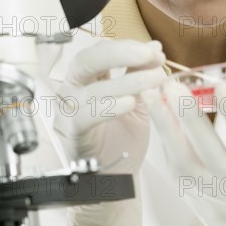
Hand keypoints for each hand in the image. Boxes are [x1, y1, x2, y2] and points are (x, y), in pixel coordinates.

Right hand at [53, 39, 166, 225]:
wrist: (115, 178)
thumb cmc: (123, 136)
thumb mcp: (137, 100)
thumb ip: (141, 74)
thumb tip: (155, 47)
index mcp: (89, 77)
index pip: (102, 50)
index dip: (128, 46)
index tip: (155, 50)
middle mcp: (75, 89)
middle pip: (88, 60)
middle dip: (120, 53)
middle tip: (149, 54)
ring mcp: (70, 110)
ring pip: (91, 88)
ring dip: (126, 81)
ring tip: (155, 79)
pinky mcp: (73, 133)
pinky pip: (86, 116)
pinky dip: (108, 107)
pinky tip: (130, 103)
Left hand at [143, 80, 225, 225]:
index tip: (222, 85)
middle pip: (206, 148)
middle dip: (188, 116)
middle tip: (173, 86)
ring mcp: (207, 194)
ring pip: (180, 159)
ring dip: (164, 126)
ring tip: (151, 95)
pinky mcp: (190, 196)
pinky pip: (174, 166)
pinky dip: (165, 139)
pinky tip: (157, 114)